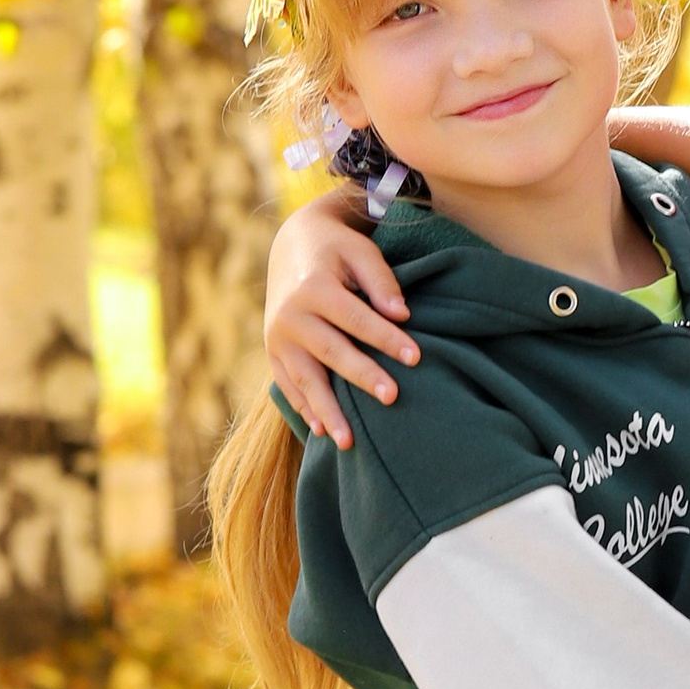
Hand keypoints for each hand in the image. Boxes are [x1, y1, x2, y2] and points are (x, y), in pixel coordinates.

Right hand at [265, 193, 419, 446]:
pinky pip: (288, 385)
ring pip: (305, 379)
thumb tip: (402, 314)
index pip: (356, 318)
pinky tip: (322, 432)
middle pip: (331, 352)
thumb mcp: (359, 251)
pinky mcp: (273, 352)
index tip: (416, 357)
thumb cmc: (337, 250)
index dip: (386, 338)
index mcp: (313, 286)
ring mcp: (277, 337)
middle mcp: (290, 315)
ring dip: (327, 411)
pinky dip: (304, 408)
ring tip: (348, 442)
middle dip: (362, 376)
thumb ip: (381, 280)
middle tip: (392, 398)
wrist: (290, 246)